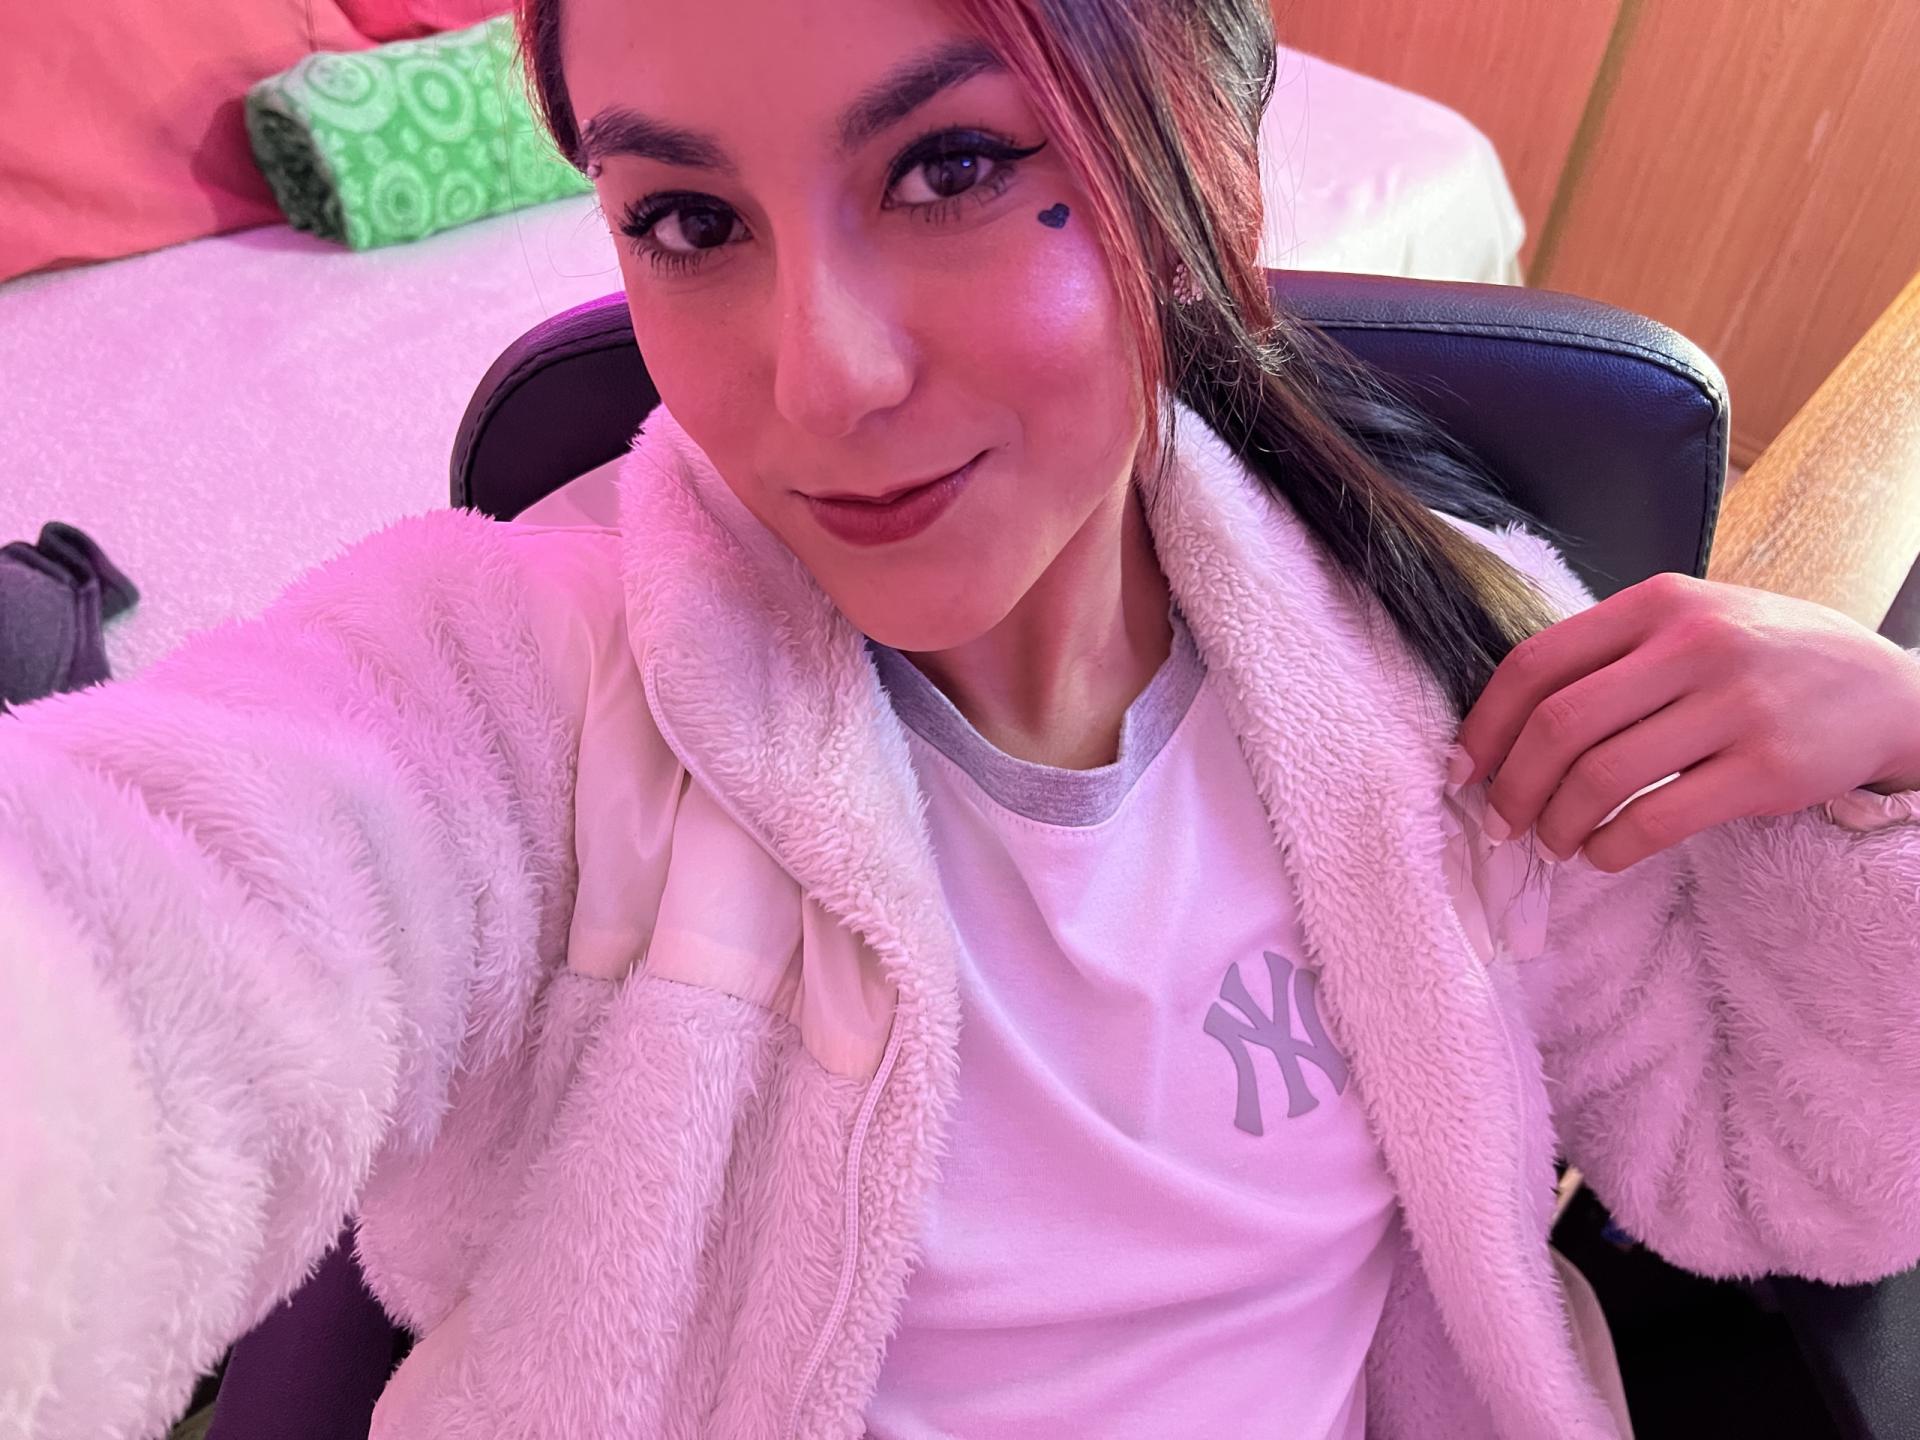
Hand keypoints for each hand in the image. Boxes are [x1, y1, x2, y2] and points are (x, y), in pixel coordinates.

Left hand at [1449, 572, 1919, 872]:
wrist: (1886, 688)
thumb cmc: (1761, 657)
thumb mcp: (1689, 621)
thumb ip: (1609, 655)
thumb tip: (1504, 724)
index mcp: (1656, 602)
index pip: (1536, 663)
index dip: (1485, 724)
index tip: (1464, 768)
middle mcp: (1693, 644)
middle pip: (1559, 724)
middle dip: (1513, 785)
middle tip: (1501, 821)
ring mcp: (1734, 706)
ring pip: (1601, 776)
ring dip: (1557, 823)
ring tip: (1552, 841)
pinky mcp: (1767, 770)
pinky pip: (1656, 820)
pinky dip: (1610, 847)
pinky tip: (1602, 853)